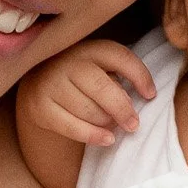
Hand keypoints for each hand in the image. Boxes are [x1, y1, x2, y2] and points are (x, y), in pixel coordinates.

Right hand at [18, 39, 157, 147]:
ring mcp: (50, 84)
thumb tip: (129, 104)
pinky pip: (72, 127)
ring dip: (107, 123)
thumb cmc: (78, 78)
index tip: (151, 95)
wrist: (36, 84)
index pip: (119, 56)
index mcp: (87, 49)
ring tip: (113, 125)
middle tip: (134, 124)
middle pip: (103, 88)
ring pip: (89, 111)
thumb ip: (116, 78)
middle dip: (123, 110)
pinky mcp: (39, 107)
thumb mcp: (98, 68)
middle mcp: (66, 62)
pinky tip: (107, 139)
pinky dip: (93, 136)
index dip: (140, 75)